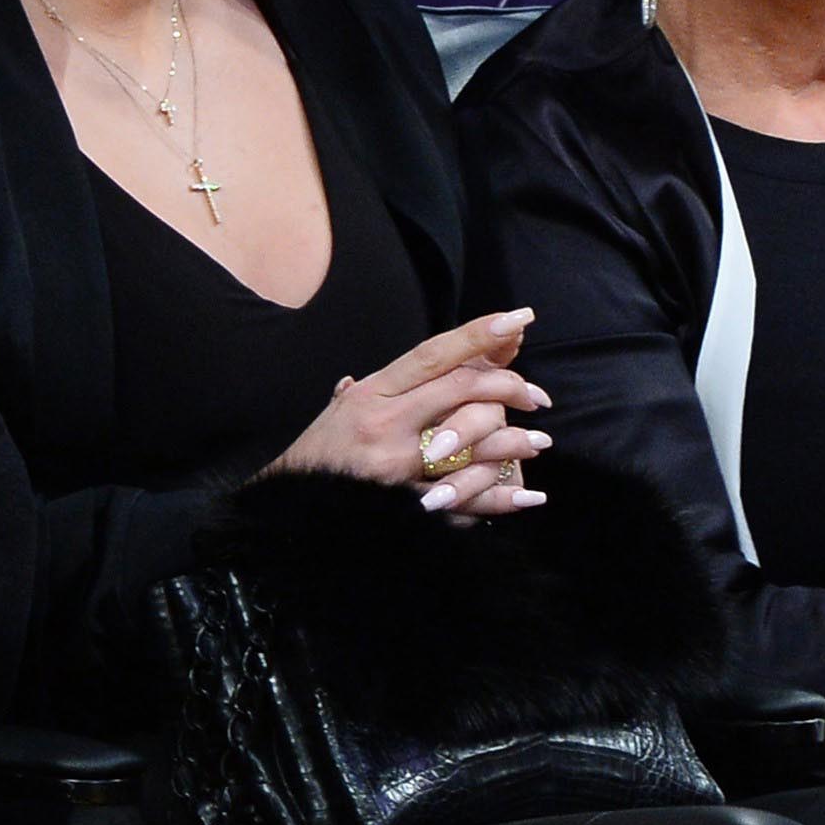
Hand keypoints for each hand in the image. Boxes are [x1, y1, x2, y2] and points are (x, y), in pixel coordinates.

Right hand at [269, 308, 552, 519]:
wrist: (285, 504)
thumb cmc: (318, 455)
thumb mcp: (340, 410)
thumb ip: (373, 388)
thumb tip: (401, 368)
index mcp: (373, 392)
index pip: (432, 354)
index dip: (478, 334)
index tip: (518, 319)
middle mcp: (383, 421)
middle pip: (458, 390)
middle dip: (507, 388)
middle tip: (537, 395)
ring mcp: (392, 464)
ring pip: (467, 443)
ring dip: (511, 442)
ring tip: (540, 441)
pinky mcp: (399, 502)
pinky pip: (460, 499)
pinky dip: (496, 498)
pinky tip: (526, 495)